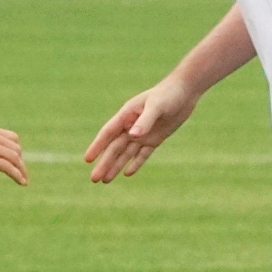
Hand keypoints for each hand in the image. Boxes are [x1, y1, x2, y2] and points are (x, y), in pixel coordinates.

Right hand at [0, 123, 26, 184]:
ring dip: (22, 170)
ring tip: (24, 180)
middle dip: (21, 162)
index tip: (16, 162)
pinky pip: (8, 166)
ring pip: (14, 157)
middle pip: (16, 148)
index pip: (12, 138)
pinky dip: (17, 175)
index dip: (17, 150)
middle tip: (22, 174)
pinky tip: (21, 182)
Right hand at [84, 75, 200, 182]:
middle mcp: (131, 126)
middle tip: (94, 179)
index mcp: (126, 115)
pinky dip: (135, 163)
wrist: (184, 91)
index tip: (87, 159)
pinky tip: (127, 173)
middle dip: (104, 163)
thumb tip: (132, 135)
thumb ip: (145, 121)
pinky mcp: (154, 139)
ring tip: (105, 180)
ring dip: (115, 166)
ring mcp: (142, 134)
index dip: (97, 147)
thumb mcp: (157, 106)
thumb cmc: (168, 94)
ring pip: (126, 153)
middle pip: (114, 148)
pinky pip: (142, 154)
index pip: (108, 134)